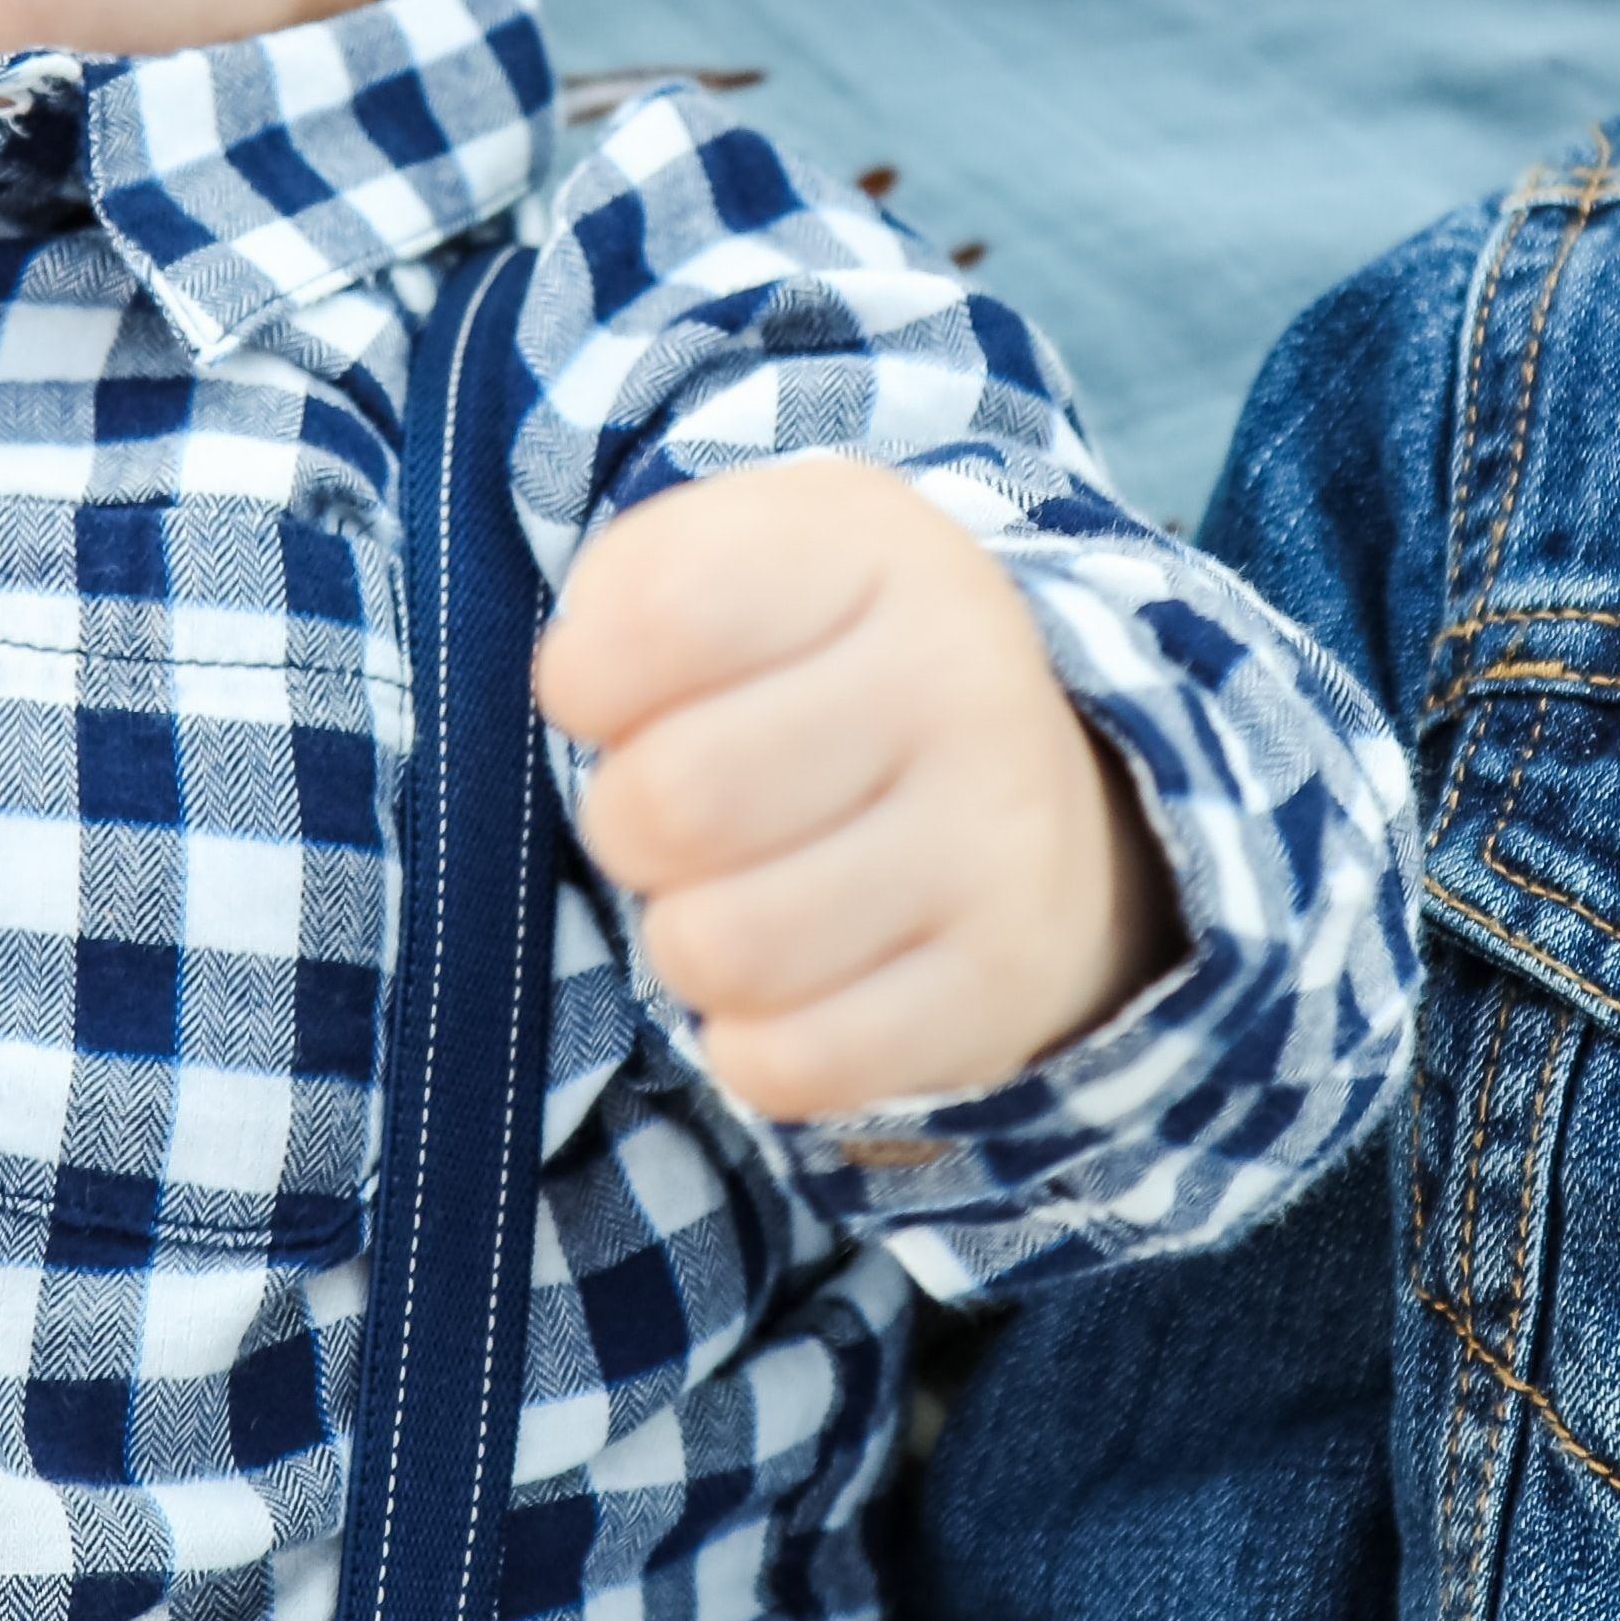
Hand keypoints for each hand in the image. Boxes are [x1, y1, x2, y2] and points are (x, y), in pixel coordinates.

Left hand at [532, 457, 1185, 1127]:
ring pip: (719, 949)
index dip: (588, 677)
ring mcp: (996, 842)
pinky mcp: (999, 984)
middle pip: (671, 801)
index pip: (656, 618)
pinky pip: (788, 1065)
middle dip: (630, 825)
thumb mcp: (753, 556)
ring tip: (740, 893)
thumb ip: (637, 583)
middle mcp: (960, 684)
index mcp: (879, 554)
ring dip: (686, 939)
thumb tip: (582, 690)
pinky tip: (792, 982)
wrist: (1037, 788)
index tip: (621, 694)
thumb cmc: (832, 667)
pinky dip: (748, 1042)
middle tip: (682, 813)